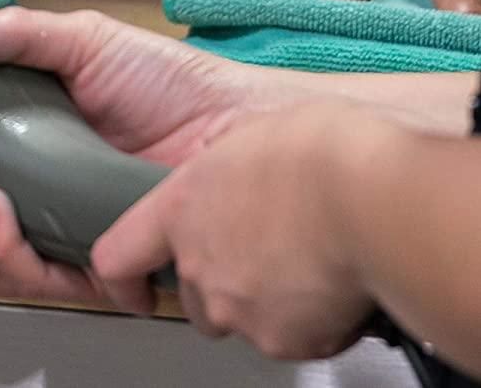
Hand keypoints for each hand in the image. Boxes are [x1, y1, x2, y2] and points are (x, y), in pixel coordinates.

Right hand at [0, 8, 275, 305]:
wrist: (236, 117)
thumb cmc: (167, 82)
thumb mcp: (80, 41)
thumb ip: (14, 36)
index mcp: (19, 159)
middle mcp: (38, 208)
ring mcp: (70, 241)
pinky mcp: (106, 266)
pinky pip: (46, 284)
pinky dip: (11, 253)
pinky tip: (2, 213)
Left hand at [92, 102, 392, 359]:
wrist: (364, 195)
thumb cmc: (311, 152)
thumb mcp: (242, 139)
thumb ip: (220, 172)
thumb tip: (229, 174)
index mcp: (177, 210)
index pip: (117, 258)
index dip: (122, 280)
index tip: (134, 290)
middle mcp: (197, 265)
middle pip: (193, 299)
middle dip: (222, 287)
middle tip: (263, 257)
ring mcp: (238, 307)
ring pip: (243, 321)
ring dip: (266, 304)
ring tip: (306, 264)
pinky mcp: (284, 341)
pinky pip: (294, 339)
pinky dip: (312, 324)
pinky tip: (333, 284)